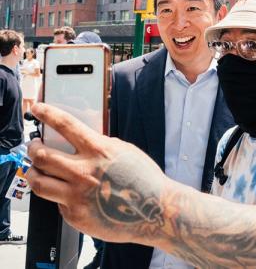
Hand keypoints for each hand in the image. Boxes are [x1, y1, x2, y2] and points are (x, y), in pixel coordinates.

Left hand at [25, 103, 170, 244]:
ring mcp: (76, 195)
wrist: (154, 211)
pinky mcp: (74, 215)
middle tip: (35, 147)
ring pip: (38, 182)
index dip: (48, 114)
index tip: (37, 109)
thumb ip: (101, 146)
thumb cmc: (144, 181)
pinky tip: (69, 193)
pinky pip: (56, 201)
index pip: (66, 125)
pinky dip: (59, 195)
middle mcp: (84, 172)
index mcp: (99, 151)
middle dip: (33, 148)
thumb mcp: (125, 152)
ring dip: (33, 172)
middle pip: (42, 156)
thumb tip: (79, 141)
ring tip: (37, 170)